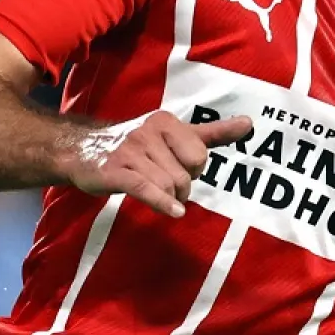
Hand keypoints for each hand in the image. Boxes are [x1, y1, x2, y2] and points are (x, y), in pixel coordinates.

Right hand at [64, 111, 252, 216]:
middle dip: (182, 187)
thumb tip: (251, 123)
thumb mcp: (175, 134)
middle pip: (186, 175)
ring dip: (167, 198)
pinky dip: (163, 203)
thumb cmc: (137, 145)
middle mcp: (147, 133)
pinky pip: (147, 190)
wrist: (83, 150)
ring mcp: (130, 152)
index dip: (194, 169)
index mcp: (165, 122)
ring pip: (169, 187)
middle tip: (165, 183)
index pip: (200, 154)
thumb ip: (213, 132)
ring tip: (154, 191)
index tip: (178, 167)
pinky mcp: (115, 172)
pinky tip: (173, 213)